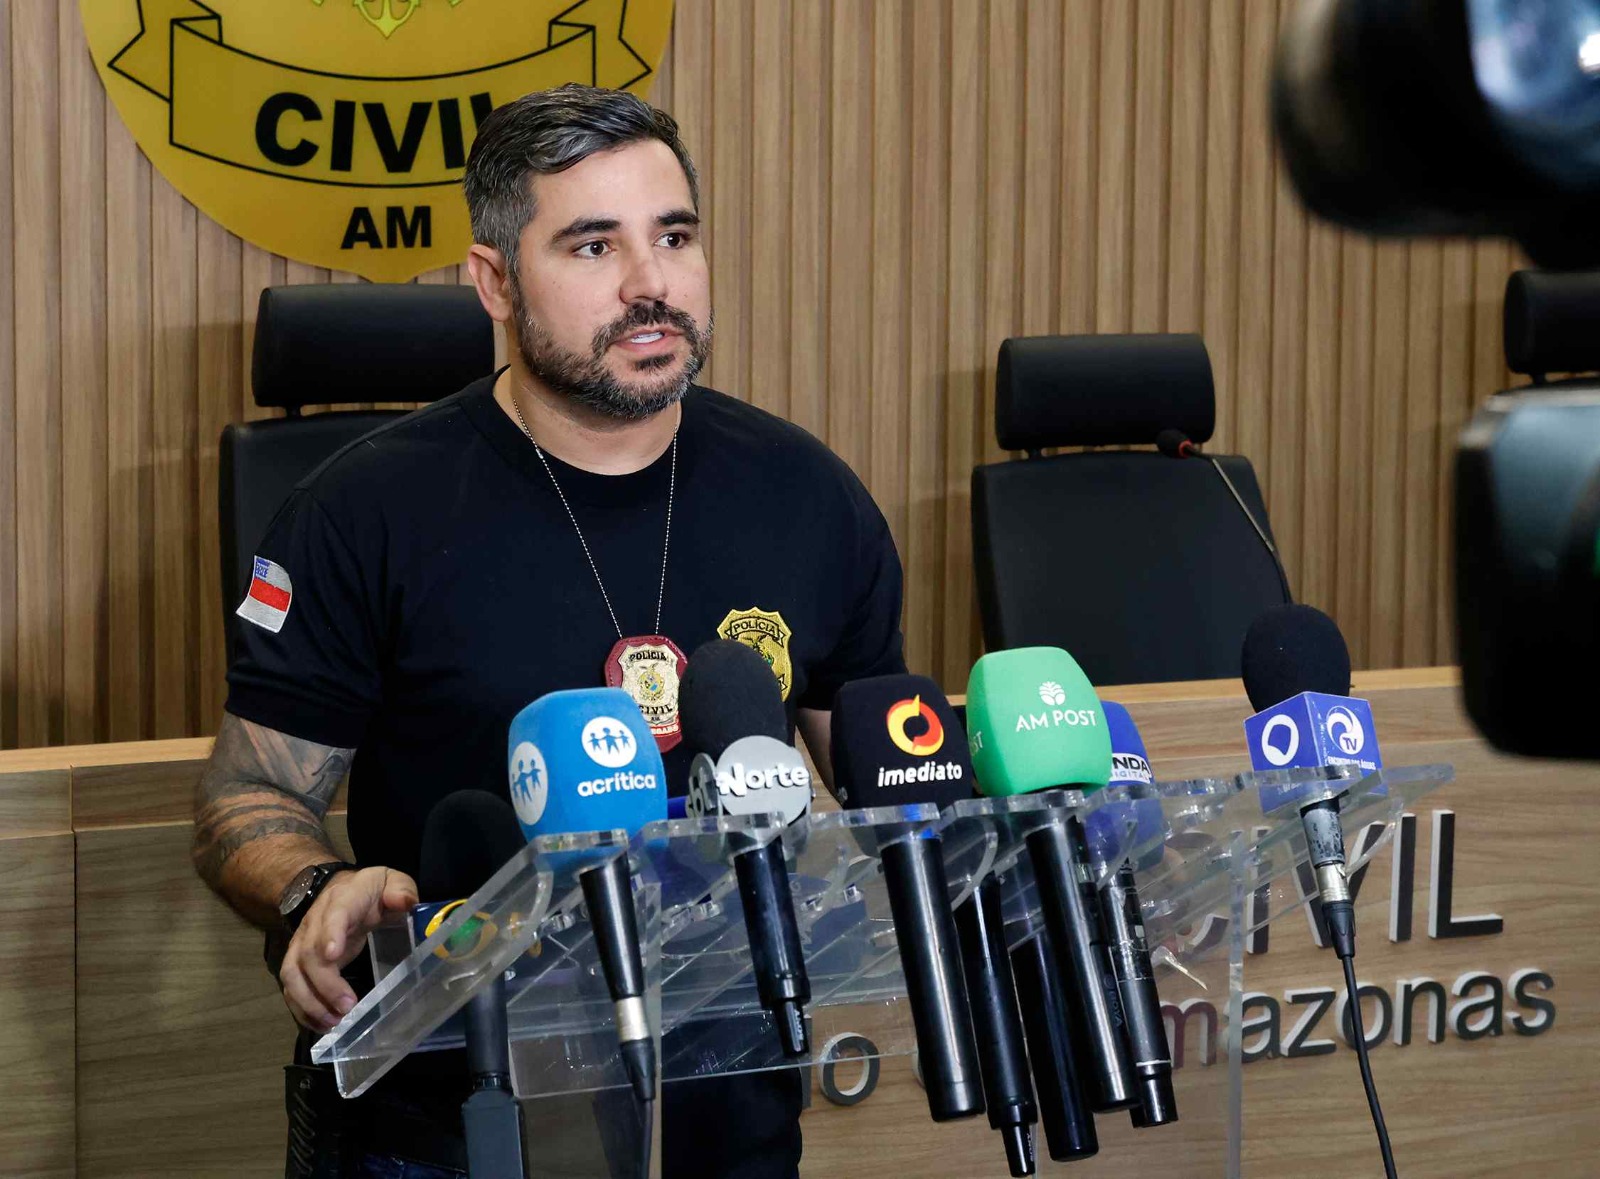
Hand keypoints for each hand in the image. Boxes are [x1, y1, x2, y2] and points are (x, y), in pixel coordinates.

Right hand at [279, 866, 417, 1032]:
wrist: (340, 889)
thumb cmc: (371, 891)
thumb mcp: (391, 882)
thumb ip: (400, 890)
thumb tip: (404, 902)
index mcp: (342, 900)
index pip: (333, 916)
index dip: (330, 934)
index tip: (333, 956)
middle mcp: (314, 922)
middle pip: (309, 953)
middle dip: (325, 984)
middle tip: (348, 1007)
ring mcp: (301, 943)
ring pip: (292, 974)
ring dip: (309, 1002)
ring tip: (334, 1022)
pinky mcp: (298, 961)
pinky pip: (291, 987)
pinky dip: (302, 1009)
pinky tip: (322, 1025)